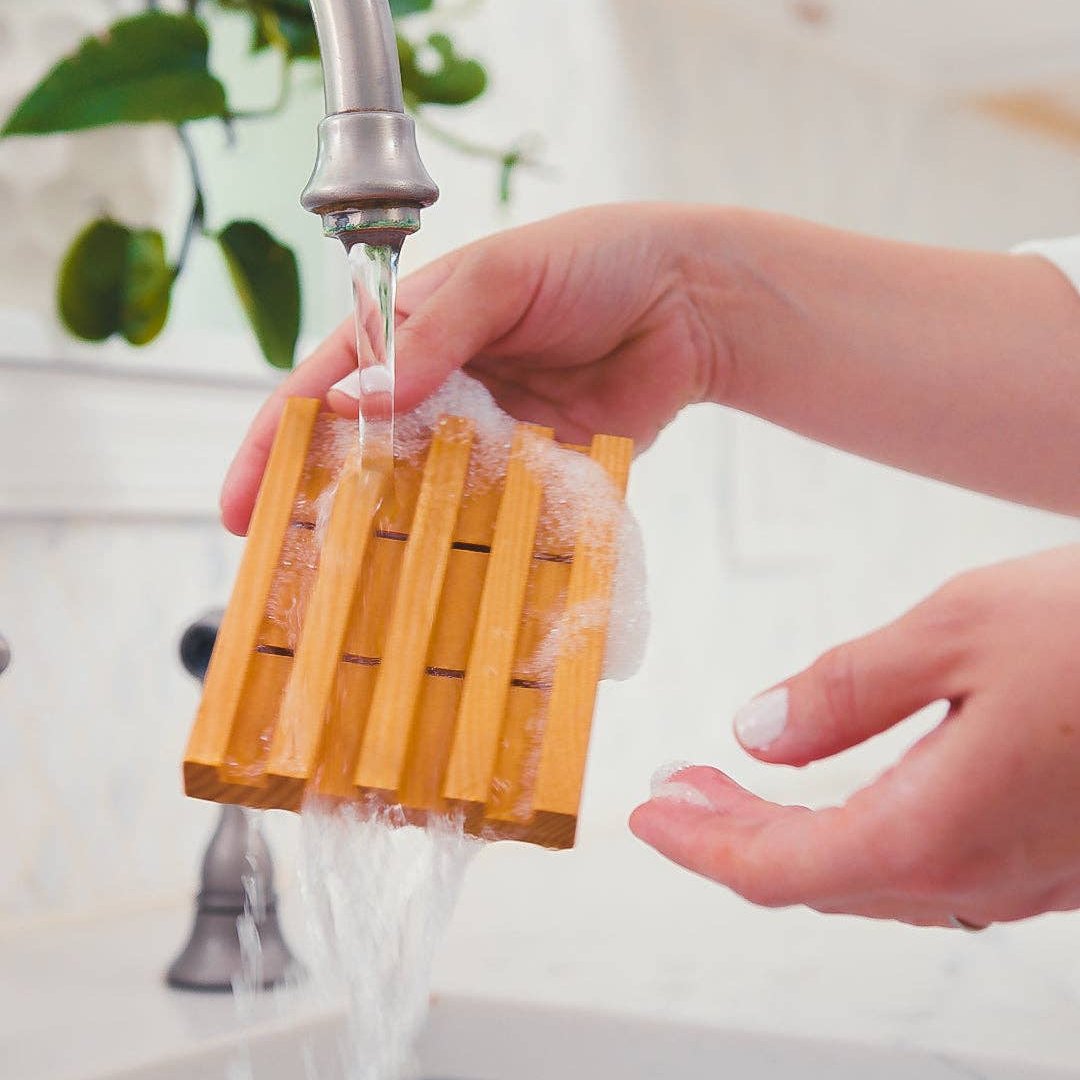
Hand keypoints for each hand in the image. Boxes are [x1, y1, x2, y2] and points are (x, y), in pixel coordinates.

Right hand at [220, 204, 722, 534]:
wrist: (688, 303)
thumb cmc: (588, 262)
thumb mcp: (498, 279)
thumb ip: (431, 339)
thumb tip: (356, 403)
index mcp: (409, 331)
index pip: (324, 386)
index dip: (275, 443)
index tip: (238, 502)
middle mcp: (437, 390)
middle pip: (363, 454)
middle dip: (321, 503)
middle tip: (282, 564)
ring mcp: (484, 437)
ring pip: (421, 494)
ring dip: (391, 535)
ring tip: (350, 588)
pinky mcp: (534, 472)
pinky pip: (490, 513)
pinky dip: (467, 542)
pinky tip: (441, 579)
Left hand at [630, 546, 1079, 926]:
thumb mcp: (956, 630)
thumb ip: (846, 692)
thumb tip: (760, 733)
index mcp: (937, 830)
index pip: (777, 865)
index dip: (700, 841)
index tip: (647, 812)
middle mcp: (981, 874)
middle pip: (816, 880)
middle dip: (731, 834)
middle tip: (677, 789)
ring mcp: (1027, 875)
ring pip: (872, 878)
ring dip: (791, 834)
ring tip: (734, 784)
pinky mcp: (1057, 853)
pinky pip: (931, 865)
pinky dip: (858, 833)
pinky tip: (843, 793)